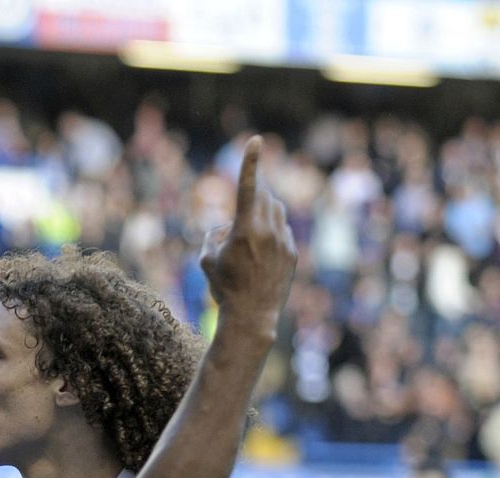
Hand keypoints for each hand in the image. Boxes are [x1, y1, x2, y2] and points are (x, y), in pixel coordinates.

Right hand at [199, 136, 296, 345]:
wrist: (252, 316)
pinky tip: (261, 251)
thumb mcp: (207, 262)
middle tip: (247, 189)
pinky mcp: (292, 252)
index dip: (250, 161)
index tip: (256, 140)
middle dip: (253, 189)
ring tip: (249, 231)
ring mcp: (283, 240)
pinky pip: (282, 230)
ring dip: (262, 210)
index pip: (247, 186)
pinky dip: (272, 231)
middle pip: (262, 194)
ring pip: (275, 209)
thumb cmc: (225, 289)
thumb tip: (221, 227)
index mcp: (244, 229)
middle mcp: (267, 230)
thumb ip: (212, 237)